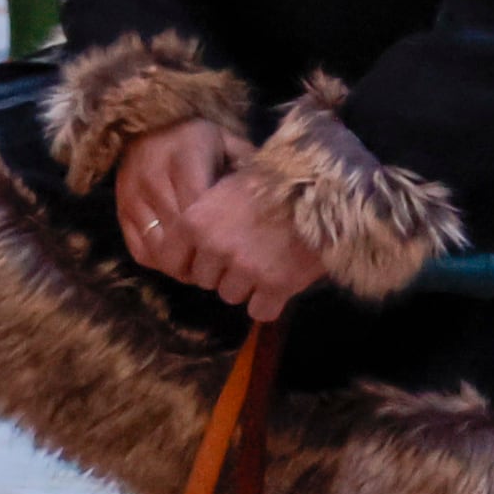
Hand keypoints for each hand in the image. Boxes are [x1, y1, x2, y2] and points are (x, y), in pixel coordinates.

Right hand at [114, 115, 251, 282]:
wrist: (147, 124)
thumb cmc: (198, 138)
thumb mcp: (228, 143)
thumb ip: (250, 167)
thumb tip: (278, 197)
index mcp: (184, 158)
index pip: (202, 212)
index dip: (221, 238)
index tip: (241, 250)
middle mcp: (153, 178)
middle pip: (180, 235)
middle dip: (206, 257)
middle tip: (229, 267)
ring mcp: (132, 196)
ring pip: (159, 248)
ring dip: (184, 266)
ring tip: (206, 269)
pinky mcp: (120, 210)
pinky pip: (139, 250)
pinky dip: (161, 262)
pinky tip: (181, 261)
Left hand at [158, 170, 327, 317]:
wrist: (321, 188)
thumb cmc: (272, 182)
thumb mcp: (225, 188)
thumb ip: (205, 216)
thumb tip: (193, 241)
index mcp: (195, 222)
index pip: (171, 261)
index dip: (189, 263)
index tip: (203, 262)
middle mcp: (214, 248)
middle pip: (205, 281)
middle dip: (222, 273)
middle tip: (245, 257)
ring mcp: (245, 268)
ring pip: (231, 296)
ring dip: (246, 287)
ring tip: (266, 265)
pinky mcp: (276, 285)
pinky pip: (261, 311)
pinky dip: (269, 303)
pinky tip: (280, 285)